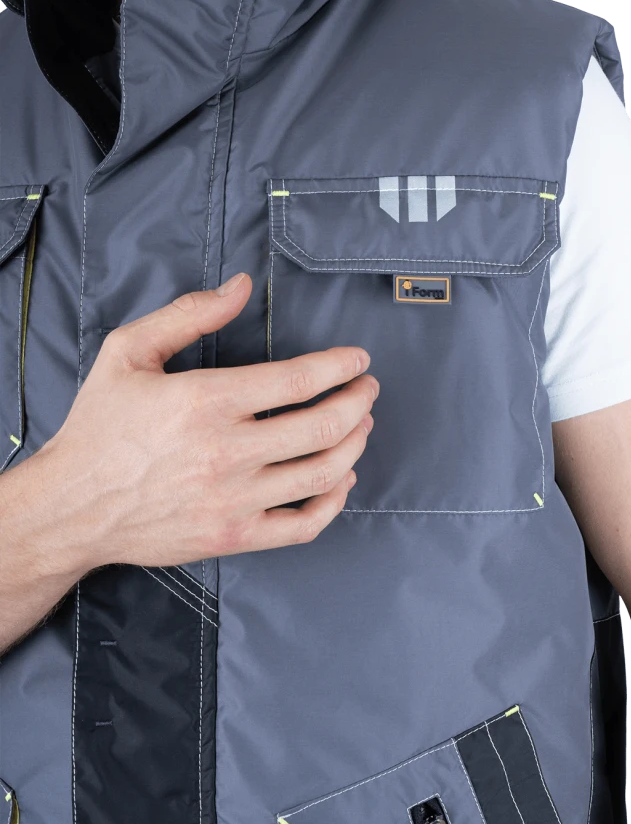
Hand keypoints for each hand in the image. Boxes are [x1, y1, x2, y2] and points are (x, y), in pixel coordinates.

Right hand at [35, 272, 376, 571]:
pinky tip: (341, 479)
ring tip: (361, 426)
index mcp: (206, 400)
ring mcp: (233, 499)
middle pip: (323, 425)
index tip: (358, 359)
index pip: (298, 380)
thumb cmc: (100, 426)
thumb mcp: (128, 351)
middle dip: (359, 402)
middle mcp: (226, 451)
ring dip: (355, 445)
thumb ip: (188, 313)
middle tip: (368, 389)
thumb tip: (241, 287)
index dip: (340, 366)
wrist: (70, 506)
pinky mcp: (232, 536)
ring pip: (322, 473)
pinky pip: (303, 526)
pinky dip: (334, 502)